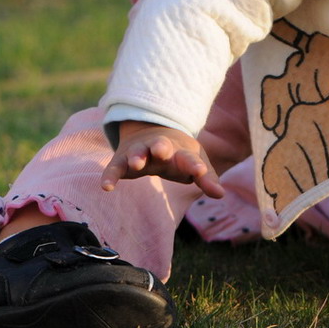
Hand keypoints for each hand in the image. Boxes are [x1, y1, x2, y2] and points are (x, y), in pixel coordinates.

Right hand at [100, 120, 223, 198]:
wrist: (151, 133)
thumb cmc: (177, 154)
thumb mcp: (193, 163)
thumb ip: (206, 178)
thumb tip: (221, 194)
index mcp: (180, 151)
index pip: (189, 158)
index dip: (195, 165)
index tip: (200, 171)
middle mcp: (159, 149)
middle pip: (161, 146)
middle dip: (162, 147)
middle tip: (162, 150)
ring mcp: (140, 152)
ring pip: (137, 152)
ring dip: (137, 155)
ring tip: (136, 163)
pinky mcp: (122, 161)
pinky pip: (114, 168)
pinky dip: (110, 175)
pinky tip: (106, 187)